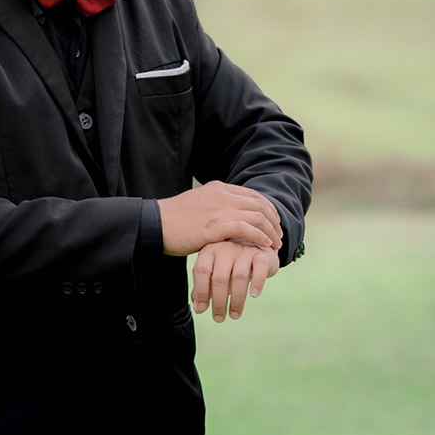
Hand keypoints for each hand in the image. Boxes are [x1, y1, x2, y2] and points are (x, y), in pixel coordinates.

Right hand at [158, 181, 282, 256]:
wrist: (156, 223)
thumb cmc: (175, 218)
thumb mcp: (198, 203)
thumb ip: (215, 205)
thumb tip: (228, 215)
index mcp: (219, 188)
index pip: (253, 195)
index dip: (268, 209)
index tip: (274, 223)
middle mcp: (222, 195)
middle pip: (260, 204)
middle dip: (274, 221)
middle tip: (279, 236)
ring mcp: (219, 209)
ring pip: (257, 216)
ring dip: (271, 231)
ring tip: (275, 244)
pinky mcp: (215, 226)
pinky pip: (246, 229)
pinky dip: (260, 237)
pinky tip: (264, 246)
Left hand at [191, 241, 279, 321]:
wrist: (257, 246)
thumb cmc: (232, 262)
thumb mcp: (216, 271)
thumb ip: (205, 286)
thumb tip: (197, 307)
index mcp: (210, 251)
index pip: (201, 270)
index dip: (200, 291)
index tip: (202, 310)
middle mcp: (225, 248)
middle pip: (219, 277)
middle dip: (218, 301)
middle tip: (219, 318)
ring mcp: (244, 250)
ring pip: (239, 276)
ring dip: (237, 300)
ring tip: (234, 315)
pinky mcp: (261, 254)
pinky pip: (259, 268)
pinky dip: (257, 283)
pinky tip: (254, 296)